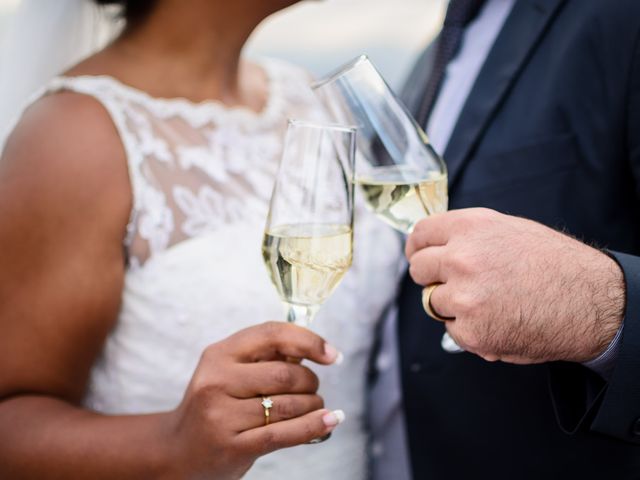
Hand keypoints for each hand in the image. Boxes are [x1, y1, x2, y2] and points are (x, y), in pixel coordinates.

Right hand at [162, 322, 342, 479]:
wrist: (177, 451)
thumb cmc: (215, 405)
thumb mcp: (228, 371)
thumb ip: (265, 357)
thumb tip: (315, 349)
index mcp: (219, 354)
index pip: (272, 335)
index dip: (309, 341)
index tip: (331, 354)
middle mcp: (217, 381)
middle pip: (285, 374)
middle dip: (311, 382)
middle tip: (313, 389)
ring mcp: (221, 415)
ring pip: (288, 405)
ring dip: (313, 405)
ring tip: (314, 407)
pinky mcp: (232, 446)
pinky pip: (283, 434)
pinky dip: (313, 426)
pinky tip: (329, 420)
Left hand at [406, 208, 624, 363]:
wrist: (590, 302)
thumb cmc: (554, 264)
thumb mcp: (508, 229)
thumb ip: (468, 235)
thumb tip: (436, 245)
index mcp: (470, 227)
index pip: (420, 234)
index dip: (417, 247)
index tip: (418, 255)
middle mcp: (461, 258)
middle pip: (418, 269)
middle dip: (430, 277)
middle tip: (453, 284)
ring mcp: (463, 297)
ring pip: (432, 302)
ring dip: (452, 306)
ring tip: (489, 303)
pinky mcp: (470, 331)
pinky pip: (451, 330)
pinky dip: (468, 330)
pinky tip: (497, 321)